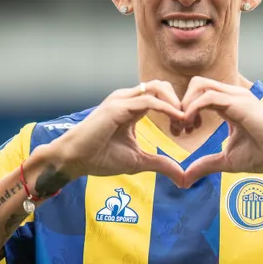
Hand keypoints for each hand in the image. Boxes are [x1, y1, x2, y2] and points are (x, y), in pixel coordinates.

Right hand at [35, 80, 186, 187]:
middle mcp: (126, 98)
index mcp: (131, 107)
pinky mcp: (117, 107)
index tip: (186, 130)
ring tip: (184, 122)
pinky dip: (167, 108)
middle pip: (162, 86)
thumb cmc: (100, 158)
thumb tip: (183, 177)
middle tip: (188, 124)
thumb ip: (161, 164)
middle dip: (180, 102)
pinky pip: (149, 100)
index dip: (178, 109)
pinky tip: (178, 120)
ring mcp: (121, 100)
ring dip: (176, 103)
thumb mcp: (138, 161)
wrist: (74, 160)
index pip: (161, 96)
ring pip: (157, 88)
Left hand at [180, 77, 262, 187]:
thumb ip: (206, 164)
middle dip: (181, 104)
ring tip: (186, 128)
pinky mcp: (239, 103)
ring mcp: (237, 96)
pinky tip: (191, 126)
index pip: (200, 93)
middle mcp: (233, 96)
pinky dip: (193, 109)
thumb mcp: (227, 160)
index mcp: (230, 104)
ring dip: (185, 105)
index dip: (185, 110)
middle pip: (196, 84)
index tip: (183, 132)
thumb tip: (185, 179)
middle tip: (180, 129)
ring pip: (200, 85)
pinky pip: (208, 96)